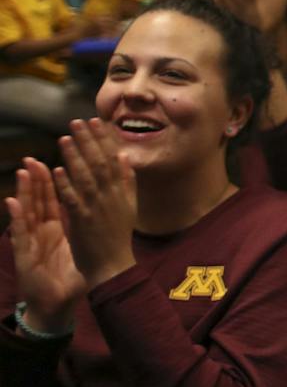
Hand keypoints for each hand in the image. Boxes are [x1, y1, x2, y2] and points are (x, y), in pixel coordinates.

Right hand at [7, 160, 87, 332]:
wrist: (56, 303)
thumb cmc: (69, 274)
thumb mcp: (79, 245)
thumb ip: (81, 223)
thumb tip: (93, 205)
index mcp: (56, 227)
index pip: (57, 198)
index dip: (57, 179)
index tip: (61, 159)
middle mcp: (41, 231)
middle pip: (39, 200)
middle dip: (37, 179)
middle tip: (34, 157)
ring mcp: (32, 241)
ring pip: (26, 211)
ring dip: (24, 190)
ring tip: (23, 171)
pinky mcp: (24, 254)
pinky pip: (20, 233)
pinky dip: (16, 217)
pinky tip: (12, 202)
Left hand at [53, 120, 138, 289]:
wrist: (113, 265)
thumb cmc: (117, 236)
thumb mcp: (129, 205)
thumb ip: (127, 181)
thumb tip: (124, 156)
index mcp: (123, 191)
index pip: (113, 159)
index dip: (104, 139)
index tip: (95, 121)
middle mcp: (112, 196)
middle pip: (100, 163)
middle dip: (88, 141)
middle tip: (77, 122)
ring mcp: (97, 208)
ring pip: (86, 178)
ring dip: (75, 157)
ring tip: (64, 138)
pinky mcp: (83, 220)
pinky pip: (73, 199)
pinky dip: (66, 184)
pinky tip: (57, 170)